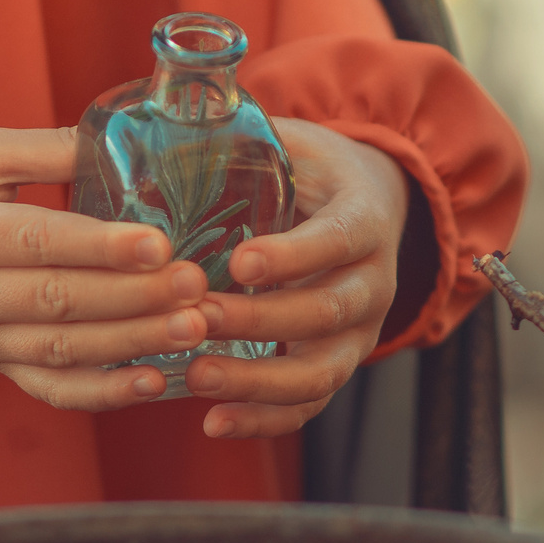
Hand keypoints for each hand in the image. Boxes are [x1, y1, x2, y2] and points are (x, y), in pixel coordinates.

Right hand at [0, 127, 210, 409]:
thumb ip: (49, 147)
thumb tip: (133, 138)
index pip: (35, 243)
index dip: (99, 248)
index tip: (159, 244)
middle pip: (57, 304)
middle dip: (134, 299)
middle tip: (196, 286)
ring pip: (60, 351)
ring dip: (132, 346)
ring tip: (194, 329)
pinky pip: (49, 388)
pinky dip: (103, 394)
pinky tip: (155, 382)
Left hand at [183, 118, 410, 439]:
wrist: (368, 207)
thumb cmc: (313, 172)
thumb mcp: (292, 141)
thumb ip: (244, 137)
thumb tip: (169, 120)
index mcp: (365, 218)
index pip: (339, 240)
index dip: (294, 256)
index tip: (240, 261)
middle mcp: (374, 282)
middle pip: (328, 312)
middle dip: (261, 320)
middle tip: (199, 318)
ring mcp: (360, 332)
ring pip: (321, 370)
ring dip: (259, 380)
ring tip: (198, 376)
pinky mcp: (337, 364)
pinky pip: (309, 405)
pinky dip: (264, 420)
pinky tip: (213, 422)